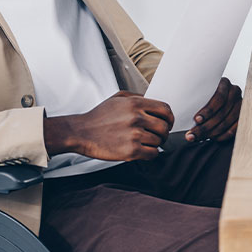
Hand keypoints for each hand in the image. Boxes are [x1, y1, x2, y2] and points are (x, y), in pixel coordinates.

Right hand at [48, 91, 174, 161]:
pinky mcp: (131, 150)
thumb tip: (152, 102)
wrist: (80, 132)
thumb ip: (137, 97)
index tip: (168, 123)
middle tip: (159, 136)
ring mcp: (134, 134)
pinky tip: (143, 151)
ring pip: (159, 141)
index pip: (165, 109)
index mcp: (135, 103)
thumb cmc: (98, 117)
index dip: (170, 117)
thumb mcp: (117, 98)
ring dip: (155, 144)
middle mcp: (137, 117)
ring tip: (146, 143)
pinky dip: (151, 154)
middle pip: (165, 126)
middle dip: (164, 132)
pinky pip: (152, 154)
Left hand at [187, 77, 242, 141]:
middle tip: (193, 135)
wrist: (218, 99)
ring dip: (212, 132)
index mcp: (224, 83)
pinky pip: (235, 128)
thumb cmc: (204, 95)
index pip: (219, 98)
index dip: (208, 110)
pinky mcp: (243, 115)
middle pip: (222, 112)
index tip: (196, 120)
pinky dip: (223, 135)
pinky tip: (213, 138)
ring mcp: (240, 103)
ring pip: (228, 121)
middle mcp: (235, 91)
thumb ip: (195, 98)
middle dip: (206, 126)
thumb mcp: (201, 92)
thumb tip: (181, 112)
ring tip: (200, 138)